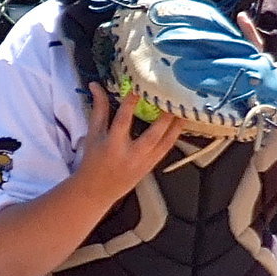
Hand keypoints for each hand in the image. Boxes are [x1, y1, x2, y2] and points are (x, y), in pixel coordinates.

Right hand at [76, 83, 183, 204]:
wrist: (97, 190)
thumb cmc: (93, 159)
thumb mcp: (93, 134)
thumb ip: (98, 109)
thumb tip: (96, 84)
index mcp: (112, 145)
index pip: (123, 120)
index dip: (131, 103)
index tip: (139, 87)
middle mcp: (130, 155)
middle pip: (152, 135)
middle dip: (164, 118)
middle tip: (172, 98)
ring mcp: (143, 162)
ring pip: (164, 144)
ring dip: (175, 126)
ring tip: (183, 109)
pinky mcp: (150, 167)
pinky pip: (166, 150)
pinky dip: (174, 136)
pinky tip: (181, 123)